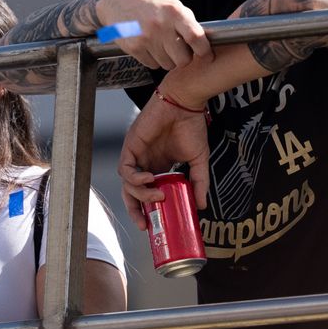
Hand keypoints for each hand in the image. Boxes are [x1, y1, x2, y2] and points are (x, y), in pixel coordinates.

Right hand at [99, 0, 211, 70]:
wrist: (117, 2)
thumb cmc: (150, 5)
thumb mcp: (172, 6)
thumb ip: (188, 23)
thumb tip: (204, 43)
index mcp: (174, 12)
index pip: (196, 37)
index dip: (204, 51)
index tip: (207, 55)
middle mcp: (161, 25)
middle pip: (183, 59)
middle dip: (184, 58)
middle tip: (179, 50)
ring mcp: (146, 38)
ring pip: (168, 65)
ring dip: (168, 59)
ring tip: (161, 45)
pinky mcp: (134, 48)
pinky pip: (153, 65)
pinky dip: (154, 60)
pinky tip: (150, 47)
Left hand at [118, 90, 209, 228]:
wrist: (185, 103)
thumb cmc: (191, 126)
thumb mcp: (198, 160)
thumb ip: (198, 182)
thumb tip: (202, 206)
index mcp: (158, 167)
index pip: (147, 193)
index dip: (147, 209)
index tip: (154, 224)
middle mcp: (145, 163)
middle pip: (131, 193)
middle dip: (135, 210)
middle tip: (145, 224)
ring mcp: (136, 155)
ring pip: (127, 184)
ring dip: (140, 194)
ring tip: (157, 196)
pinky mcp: (131, 146)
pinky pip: (126, 169)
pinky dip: (135, 178)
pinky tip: (150, 178)